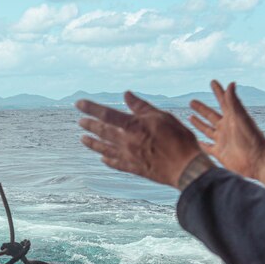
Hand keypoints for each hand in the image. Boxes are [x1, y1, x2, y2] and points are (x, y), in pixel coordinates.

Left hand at [78, 92, 206, 186]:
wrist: (185, 167)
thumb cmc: (178, 138)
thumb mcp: (161, 116)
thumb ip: (141, 107)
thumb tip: (126, 95)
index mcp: (133, 126)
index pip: (106, 114)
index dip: (91, 108)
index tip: (78, 104)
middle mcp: (127, 142)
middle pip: (102, 132)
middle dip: (89, 126)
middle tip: (80, 122)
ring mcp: (129, 156)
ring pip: (105, 149)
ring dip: (93, 144)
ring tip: (83, 139)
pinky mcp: (134, 168)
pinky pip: (116, 164)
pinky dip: (107, 160)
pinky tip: (102, 158)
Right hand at [188, 81, 264, 190]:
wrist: (257, 161)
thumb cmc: (251, 139)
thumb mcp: (241, 118)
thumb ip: (234, 102)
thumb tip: (231, 83)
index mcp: (232, 118)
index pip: (223, 101)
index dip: (218, 91)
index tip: (213, 82)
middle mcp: (226, 128)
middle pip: (211, 115)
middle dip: (202, 108)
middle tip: (192, 101)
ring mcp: (222, 140)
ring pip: (207, 130)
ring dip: (199, 124)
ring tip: (190, 117)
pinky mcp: (219, 153)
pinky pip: (206, 148)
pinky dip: (200, 144)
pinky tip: (194, 141)